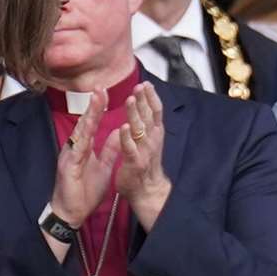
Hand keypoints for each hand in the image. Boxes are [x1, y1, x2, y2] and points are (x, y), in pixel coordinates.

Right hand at [50, 90, 118, 225]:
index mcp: (83, 148)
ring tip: (95, 100)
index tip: (105, 92)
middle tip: (100, 87)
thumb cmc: (84, 192)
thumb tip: (116, 132)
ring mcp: (70, 156)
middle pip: (84, 123)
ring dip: (88, 115)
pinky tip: (89, 126)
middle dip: (93, 105)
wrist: (71, 212)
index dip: (98, 108)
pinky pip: (78, 149)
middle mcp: (74, 148)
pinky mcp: (68, 166)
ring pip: (80, 131)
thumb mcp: (103, 167)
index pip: (92, 124)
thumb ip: (109, 150)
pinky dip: (84, 137)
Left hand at [114, 84, 170, 230]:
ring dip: (136, 114)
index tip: (146, 84)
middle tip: (140, 86)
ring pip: (140, 129)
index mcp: (153, 135)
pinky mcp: (135, 163)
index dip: (151, 98)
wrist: (147, 192)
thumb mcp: (146, 142)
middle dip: (144, 100)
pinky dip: (127, 137)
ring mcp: (144, 151)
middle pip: (149, 116)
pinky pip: (130, 148)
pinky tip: (122, 127)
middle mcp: (152, 141)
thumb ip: (143, 126)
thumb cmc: (144, 166)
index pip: (154, 112)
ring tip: (131, 100)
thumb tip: (142, 109)